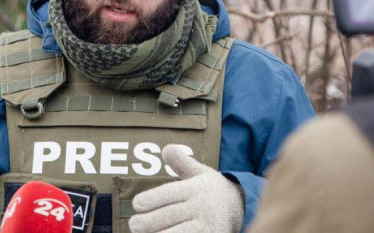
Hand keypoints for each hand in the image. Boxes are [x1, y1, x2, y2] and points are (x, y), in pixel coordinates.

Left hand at [129, 144, 244, 232]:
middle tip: (134, 224)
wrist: (240, 209)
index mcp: (197, 187)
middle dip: (148, 222)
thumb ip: (182, 163)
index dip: (151, 199)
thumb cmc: (211, 191)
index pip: (170, 193)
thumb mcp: (200, 173)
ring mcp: (208, 226)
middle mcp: (203, 207)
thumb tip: (166, 149)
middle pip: (170, 215)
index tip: (136, 204)